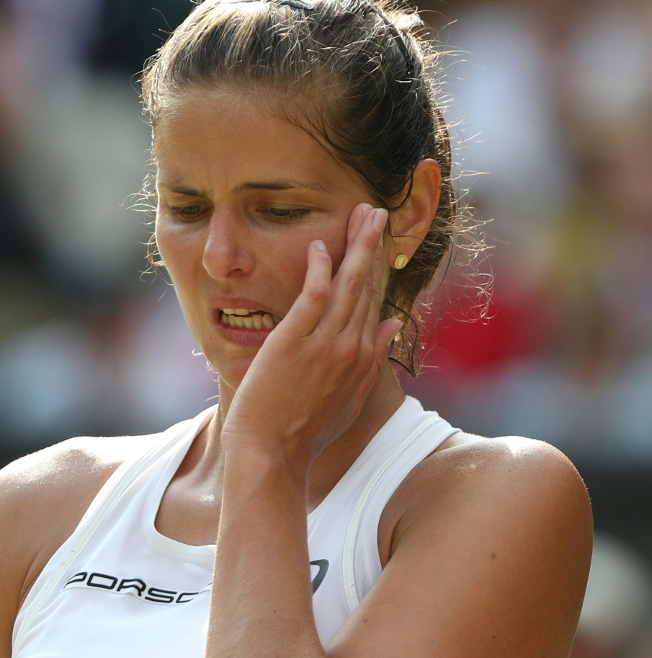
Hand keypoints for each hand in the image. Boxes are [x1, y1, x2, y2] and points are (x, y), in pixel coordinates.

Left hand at [221, 203, 402, 468]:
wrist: (271, 454)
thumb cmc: (302, 431)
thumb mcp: (348, 398)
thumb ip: (372, 360)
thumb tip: (392, 326)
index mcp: (363, 359)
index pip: (375, 301)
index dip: (378, 267)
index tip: (380, 239)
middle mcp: (351, 348)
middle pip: (367, 286)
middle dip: (373, 245)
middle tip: (377, 211)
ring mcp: (325, 345)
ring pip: (348, 286)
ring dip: (356, 246)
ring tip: (364, 214)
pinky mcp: (295, 343)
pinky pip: (314, 296)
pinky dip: (320, 269)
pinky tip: (321, 246)